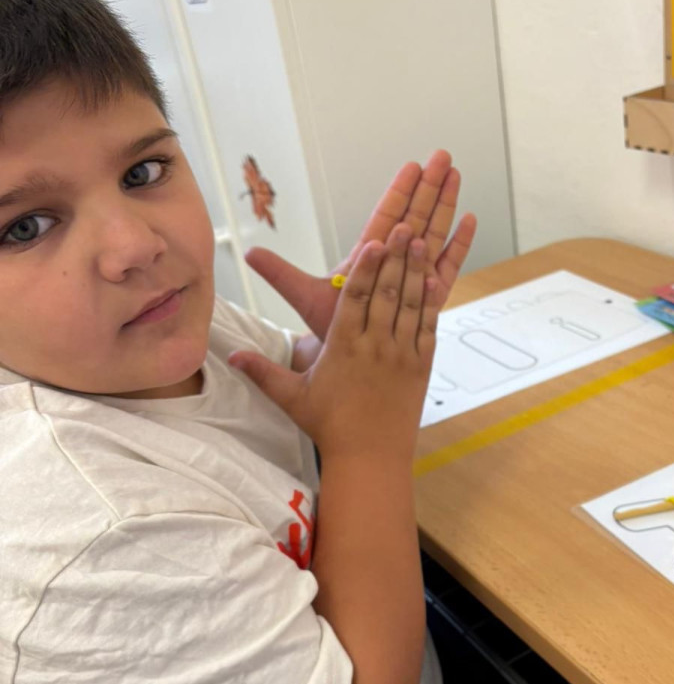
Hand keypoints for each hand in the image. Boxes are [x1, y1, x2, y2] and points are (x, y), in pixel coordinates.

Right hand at [229, 224, 437, 460]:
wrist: (371, 457)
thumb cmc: (330, 426)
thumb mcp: (292, 398)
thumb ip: (262, 372)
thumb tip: (230, 355)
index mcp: (344, 348)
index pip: (356, 300)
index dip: (367, 269)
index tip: (375, 242)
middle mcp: (375, 347)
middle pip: (387, 294)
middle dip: (395, 258)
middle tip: (406, 226)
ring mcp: (400, 355)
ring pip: (409, 306)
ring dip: (415, 271)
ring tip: (421, 240)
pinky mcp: (420, 367)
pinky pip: (427, 328)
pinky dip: (430, 303)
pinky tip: (434, 279)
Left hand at [242, 150, 475, 345]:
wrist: (347, 361)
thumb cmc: (330, 327)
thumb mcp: (303, 296)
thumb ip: (280, 274)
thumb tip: (247, 252)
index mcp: (367, 256)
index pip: (385, 216)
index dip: (399, 191)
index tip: (411, 165)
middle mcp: (392, 261)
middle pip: (414, 217)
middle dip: (428, 187)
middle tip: (442, 156)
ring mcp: (413, 277)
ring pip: (432, 235)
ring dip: (445, 206)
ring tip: (456, 176)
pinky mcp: (428, 297)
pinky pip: (447, 267)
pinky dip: (458, 246)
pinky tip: (469, 220)